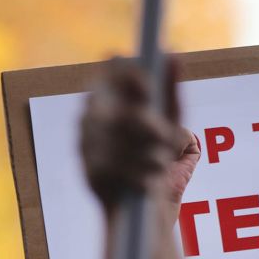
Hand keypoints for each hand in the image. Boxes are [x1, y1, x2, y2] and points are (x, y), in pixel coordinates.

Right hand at [80, 59, 192, 211]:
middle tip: (166, 138)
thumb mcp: (171, 119)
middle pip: (115, 109)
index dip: (128, 77)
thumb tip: (172, 53)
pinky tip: (146, 181)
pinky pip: (116, 167)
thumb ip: (170, 87)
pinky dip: (138, 175)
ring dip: (147, 154)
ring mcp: (86, 143)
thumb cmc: (158, 154)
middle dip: (145, 126)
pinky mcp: (88, 171)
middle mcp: (91, 115)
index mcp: (110, 94)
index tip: (149, 89)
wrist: (144, 205)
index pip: (110, 72)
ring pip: (117, 140)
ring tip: (160, 163)